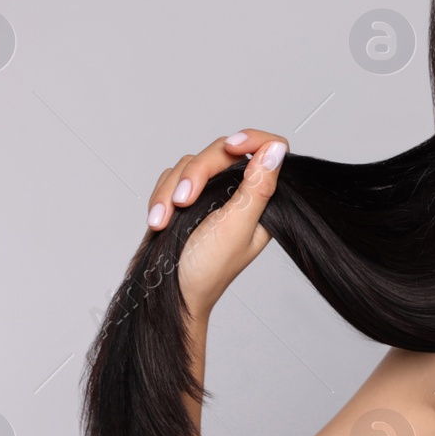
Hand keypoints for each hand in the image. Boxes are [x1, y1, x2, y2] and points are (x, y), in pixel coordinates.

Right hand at [145, 130, 287, 315]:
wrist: (168, 295)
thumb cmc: (207, 271)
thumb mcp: (237, 228)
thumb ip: (258, 188)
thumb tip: (276, 150)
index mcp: (262, 201)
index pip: (270, 151)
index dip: (254, 140)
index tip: (234, 146)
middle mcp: (240, 193)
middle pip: (223, 152)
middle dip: (197, 173)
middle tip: (183, 202)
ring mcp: (211, 193)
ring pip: (192, 163)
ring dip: (171, 190)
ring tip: (163, 222)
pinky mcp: (186, 197)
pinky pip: (171, 177)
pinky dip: (160, 196)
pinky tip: (158, 222)